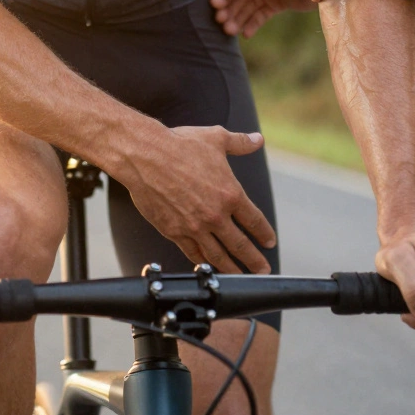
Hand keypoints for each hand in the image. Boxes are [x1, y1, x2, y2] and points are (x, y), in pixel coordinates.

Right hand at [120, 126, 276, 273]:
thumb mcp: (216, 138)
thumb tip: (257, 140)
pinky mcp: (174, 232)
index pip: (254, 220)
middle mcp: (215, 215)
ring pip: (217, 255)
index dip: (264, 233)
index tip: (269, 241)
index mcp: (230, 193)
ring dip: (231, 268)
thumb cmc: (179, 145)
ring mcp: (194, 227)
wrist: (145, 156)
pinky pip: (192, 252)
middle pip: (240, 244)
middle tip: (263, 269)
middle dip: (254, 259)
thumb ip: (240, 143)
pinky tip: (207, 266)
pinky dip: (202, 262)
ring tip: (240, 275)